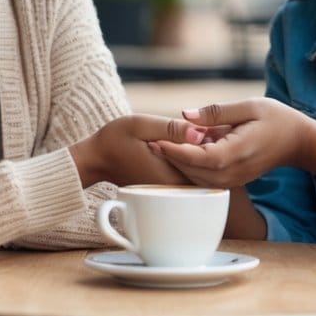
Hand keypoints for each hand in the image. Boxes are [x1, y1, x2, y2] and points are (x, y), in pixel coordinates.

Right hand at [69, 114, 205, 186]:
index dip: (218, 142)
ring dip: (208, 154)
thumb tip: (200, 133)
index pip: (209, 163)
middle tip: (213, 127)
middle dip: (216, 148)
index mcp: (171, 175)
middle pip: (212, 171)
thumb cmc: (116, 139)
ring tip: (198, 134)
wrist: (98, 160)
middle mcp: (175, 188)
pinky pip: (195, 175)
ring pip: (205, 174)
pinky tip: (191, 141)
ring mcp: (173, 190)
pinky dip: (198, 159)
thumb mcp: (140, 125)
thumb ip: (171, 129)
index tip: (215, 126)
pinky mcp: (171, 187)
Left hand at [149, 98, 315, 188]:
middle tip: (149, 141)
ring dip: (178, 164)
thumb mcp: (249, 106)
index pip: (196, 157)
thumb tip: (185, 114)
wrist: (299, 142)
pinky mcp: (232, 181)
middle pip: (191, 171)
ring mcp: (232, 180)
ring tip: (161, 145)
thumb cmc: (277, 119)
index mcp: (234, 153)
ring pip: (195, 179)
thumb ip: (216, 113)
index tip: (155, 139)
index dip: (173, 150)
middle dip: (170, 157)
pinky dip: (190, 168)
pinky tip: (180, 152)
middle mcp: (232, 172)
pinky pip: (204, 179)